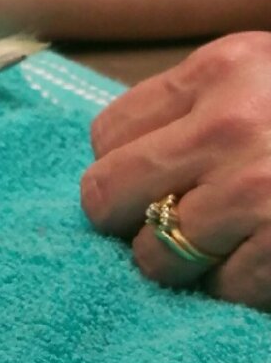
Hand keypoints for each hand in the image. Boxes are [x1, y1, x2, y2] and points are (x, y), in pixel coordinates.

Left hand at [79, 33, 270, 307]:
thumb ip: (197, 105)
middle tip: (160, 224)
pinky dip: (230, 288)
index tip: (148, 182)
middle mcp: (229, 128)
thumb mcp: (262, 77)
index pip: (107, 134)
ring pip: (154, 255)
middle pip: (110, 193)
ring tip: (216, 246)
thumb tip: (120, 160)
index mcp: (218, 72)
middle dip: (126, 218)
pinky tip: (254, 261)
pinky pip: (218, 291)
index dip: (120, 166)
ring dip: (178, 262)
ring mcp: (255, 193)